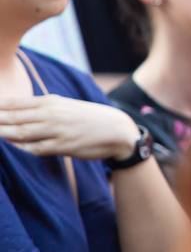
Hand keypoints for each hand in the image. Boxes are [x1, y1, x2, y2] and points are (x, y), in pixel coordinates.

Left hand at [0, 96, 138, 159]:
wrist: (118, 130)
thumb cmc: (90, 117)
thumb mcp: (66, 106)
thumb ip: (43, 108)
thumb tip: (18, 110)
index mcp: (51, 102)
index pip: (15, 104)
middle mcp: (52, 114)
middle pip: (14, 118)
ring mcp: (56, 131)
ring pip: (21, 133)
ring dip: (3, 134)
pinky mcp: (62, 147)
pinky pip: (35, 149)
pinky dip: (21, 148)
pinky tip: (12, 146)